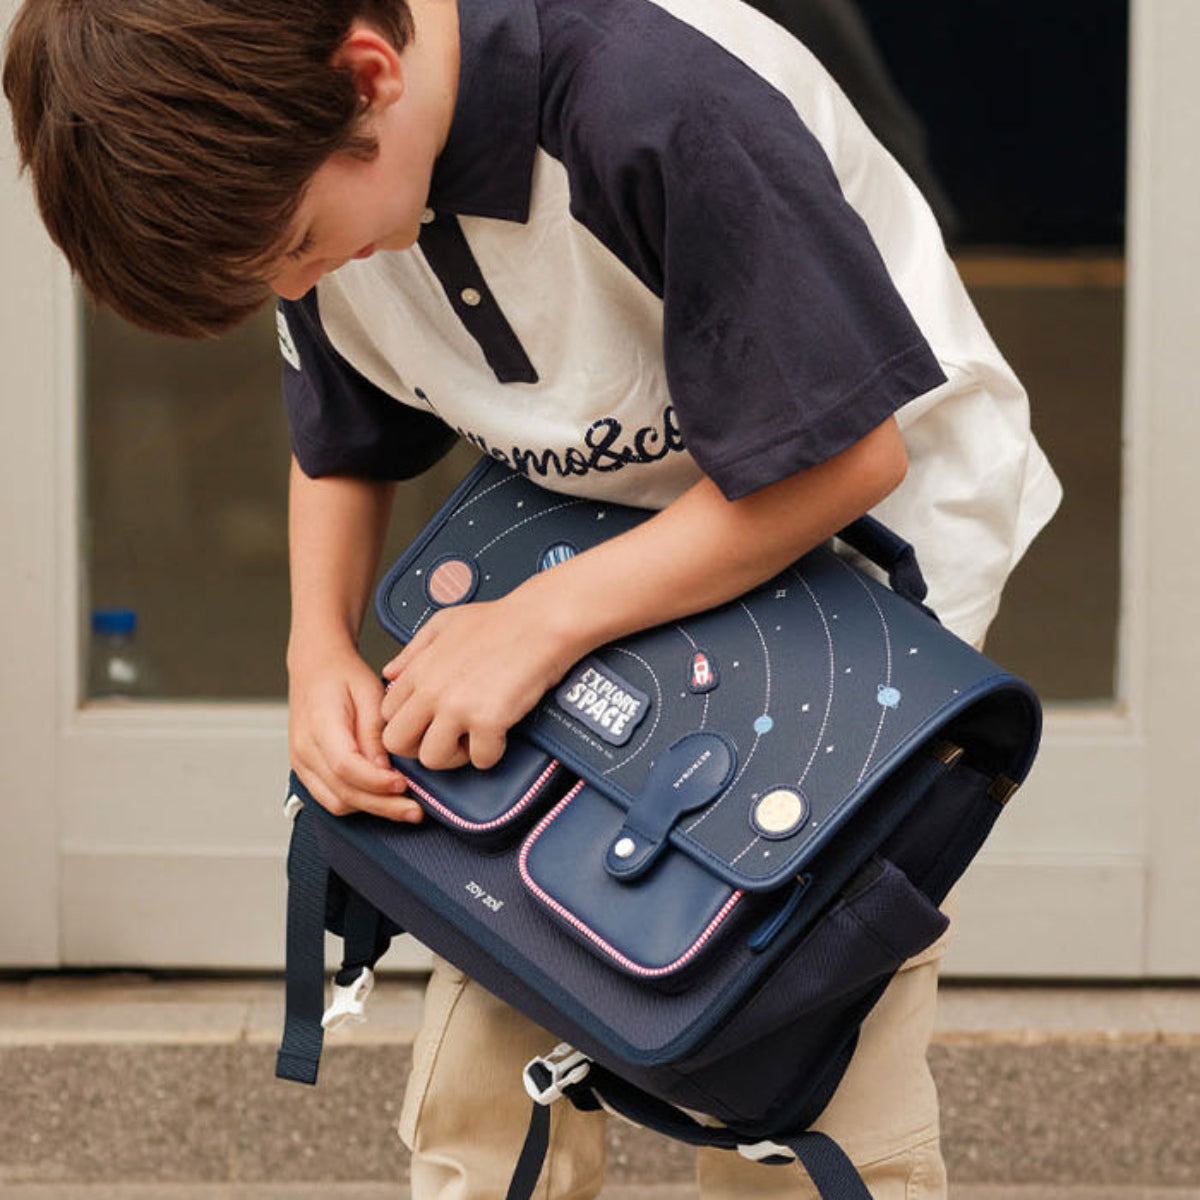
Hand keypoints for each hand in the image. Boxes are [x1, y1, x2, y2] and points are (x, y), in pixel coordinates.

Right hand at [288, 642, 422, 820]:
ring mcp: (301, 763)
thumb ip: (375, 733)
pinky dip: (358, 803)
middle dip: (382, 806)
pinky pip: (330, 798)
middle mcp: (304, 749)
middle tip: (415, 811)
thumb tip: (385, 770)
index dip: (377, 782)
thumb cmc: (343, 674)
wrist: (315, 666)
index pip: (346, 766)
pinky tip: (383, 799)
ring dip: (371, 809)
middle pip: (342, 792)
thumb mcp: (369, 692)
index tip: (404, 784)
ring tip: (405, 807)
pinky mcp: (307, 770)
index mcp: (319, 725)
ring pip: (336, 802)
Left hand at [380, 594, 576, 770]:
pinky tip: (500, 733)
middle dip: (421, 747)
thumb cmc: (501, 620)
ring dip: (455, 756)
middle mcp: (431, 690)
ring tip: (474, 738)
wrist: (541, 620)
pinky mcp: (489, 720)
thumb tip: (391, 673)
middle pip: (398, 743)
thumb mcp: (444, 623)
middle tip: (447, 739)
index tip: (428, 723)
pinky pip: (480, 759)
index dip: (408, 724)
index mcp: (419, 669)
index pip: (386, 714)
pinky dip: (493, 752)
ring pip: (433, 760)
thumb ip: (413, 650)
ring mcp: (458, 708)